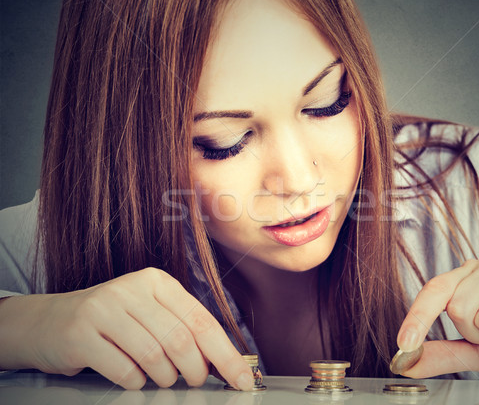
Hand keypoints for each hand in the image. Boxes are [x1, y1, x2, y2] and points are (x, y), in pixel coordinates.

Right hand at [0, 267, 254, 389]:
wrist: (49, 321)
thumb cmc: (112, 321)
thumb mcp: (150, 313)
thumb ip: (183, 329)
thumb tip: (222, 362)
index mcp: (157, 282)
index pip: (202, 321)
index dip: (226, 355)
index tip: (242, 379)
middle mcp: (132, 289)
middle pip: (181, 340)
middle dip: (195, 371)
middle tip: (194, 382)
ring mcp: (104, 309)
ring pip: (155, 356)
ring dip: (165, 379)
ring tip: (162, 379)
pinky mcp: (81, 334)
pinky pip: (124, 370)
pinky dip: (135, 382)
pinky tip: (133, 377)